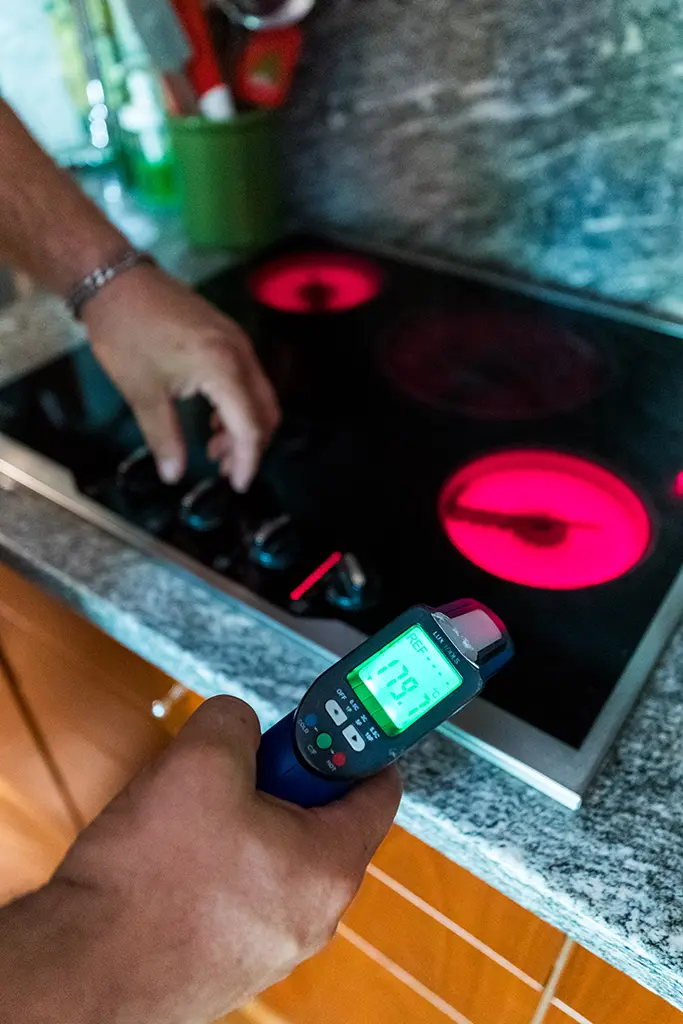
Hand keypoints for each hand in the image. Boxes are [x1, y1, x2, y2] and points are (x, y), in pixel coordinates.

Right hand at [37, 697, 400, 1023]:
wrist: (81, 976)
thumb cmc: (150, 878)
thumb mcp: (200, 759)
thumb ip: (235, 721)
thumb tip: (239, 724)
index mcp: (328, 867)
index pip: (378, 789)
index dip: (352, 743)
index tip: (322, 724)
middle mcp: (313, 915)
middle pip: (318, 819)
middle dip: (276, 780)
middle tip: (235, 765)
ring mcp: (271, 944)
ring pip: (271, 852)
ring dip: (237, 819)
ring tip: (187, 814)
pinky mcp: (230, 959)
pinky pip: (239, 889)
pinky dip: (214, 861)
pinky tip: (168, 856)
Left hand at [83, 264, 280, 491]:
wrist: (115, 279)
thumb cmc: (126, 333)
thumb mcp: (142, 393)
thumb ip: (164, 437)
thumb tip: (173, 474)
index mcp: (223, 368)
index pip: (250, 426)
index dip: (247, 460)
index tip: (236, 485)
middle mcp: (240, 353)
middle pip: (265, 411)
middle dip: (251, 446)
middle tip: (225, 470)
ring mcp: (237, 340)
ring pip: (259, 394)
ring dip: (244, 426)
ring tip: (214, 449)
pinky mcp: (227, 334)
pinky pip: (248, 377)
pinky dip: (238, 404)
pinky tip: (213, 418)